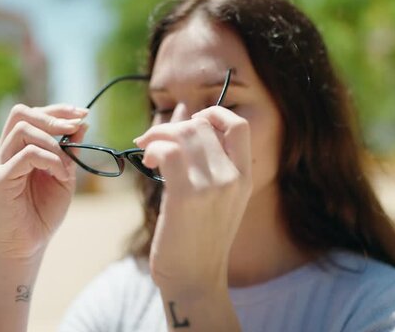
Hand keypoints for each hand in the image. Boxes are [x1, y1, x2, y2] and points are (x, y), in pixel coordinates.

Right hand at [0, 104, 87, 260]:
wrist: (30, 245)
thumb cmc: (44, 212)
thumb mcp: (64, 174)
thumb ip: (70, 150)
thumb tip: (82, 122)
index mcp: (18, 148)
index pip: (31, 114)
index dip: (57, 109)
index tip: (82, 114)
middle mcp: (4, 151)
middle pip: (21, 113)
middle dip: (53, 116)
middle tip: (75, 127)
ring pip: (22, 130)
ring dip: (53, 143)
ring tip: (66, 166)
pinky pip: (25, 156)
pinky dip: (50, 160)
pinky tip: (61, 175)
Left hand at [134, 106, 252, 294]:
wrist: (195, 279)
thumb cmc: (199, 239)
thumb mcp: (218, 198)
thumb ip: (206, 161)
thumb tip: (182, 117)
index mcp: (245, 176)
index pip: (239, 125)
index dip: (212, 114)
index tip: (190, 123)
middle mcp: (233, 177)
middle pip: (202, 125)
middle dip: (172, 126)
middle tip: (153, 142)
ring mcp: (213, 186)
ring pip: (184, 132)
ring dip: (158, 135)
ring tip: (149, 153)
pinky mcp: (187, 196)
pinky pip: (168, 151)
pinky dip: (154, 148)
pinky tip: (148, 162)